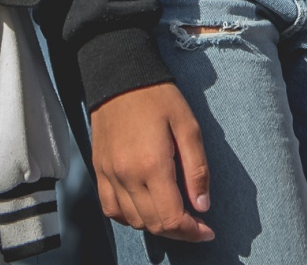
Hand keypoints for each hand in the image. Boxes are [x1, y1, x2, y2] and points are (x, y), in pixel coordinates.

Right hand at [90, 82, 214, 241]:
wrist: (119, 75)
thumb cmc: (159, 97)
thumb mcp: (188, 126)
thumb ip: (197, 169)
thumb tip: (203, 206)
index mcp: (152, 165)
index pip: (172, 217)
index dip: (193, 232)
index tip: (208, 231)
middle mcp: (126, 176)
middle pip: (153, 224)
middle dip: (179, 232)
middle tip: (196, 225)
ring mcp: (109, 175)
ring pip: (132, 221)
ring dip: (155, 225)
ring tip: (173, 215)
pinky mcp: (98, 170)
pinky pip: (111, 209)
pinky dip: (129, 217)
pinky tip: (144, 208)